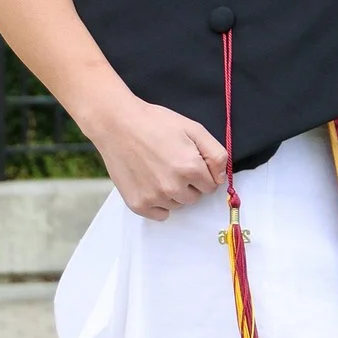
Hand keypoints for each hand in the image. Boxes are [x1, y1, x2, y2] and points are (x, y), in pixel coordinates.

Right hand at [90, 91, 229, 219]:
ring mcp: (154, 198)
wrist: (117, 124)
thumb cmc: (155, 123)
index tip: (190, 161)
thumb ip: (216, 154)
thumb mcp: (193, 128)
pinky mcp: (138, 204)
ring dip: (174, 193)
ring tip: (158, 170)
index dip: (203, 173)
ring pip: (178, 205)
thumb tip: (221, 178)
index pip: (211, 186)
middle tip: (173, 163)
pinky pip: (160, 214)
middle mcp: (173, 187)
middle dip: (190, 184)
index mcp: (191, 168)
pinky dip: (159, 203)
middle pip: (195, 197)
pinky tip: (150, 183)